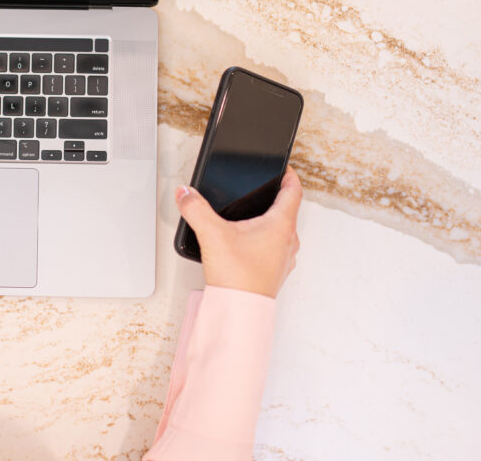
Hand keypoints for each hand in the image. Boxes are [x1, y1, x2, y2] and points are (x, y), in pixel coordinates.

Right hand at [175, 167, 302, 297]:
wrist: (239, 311)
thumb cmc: (237, 277)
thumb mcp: (212, 234)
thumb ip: (195, 208)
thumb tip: (186, 194)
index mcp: (281, 225)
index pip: (294, 191)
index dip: (289, 176)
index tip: (284, 169)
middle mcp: (288, 241)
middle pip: (289, 210)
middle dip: (276, 198)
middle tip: (265, 190)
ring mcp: (284, 258)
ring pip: (283, 231)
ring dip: (271, 221)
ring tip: (253, 217)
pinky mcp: (275, 272)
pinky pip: (275, 249)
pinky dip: (265, 241)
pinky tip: (247, 244)